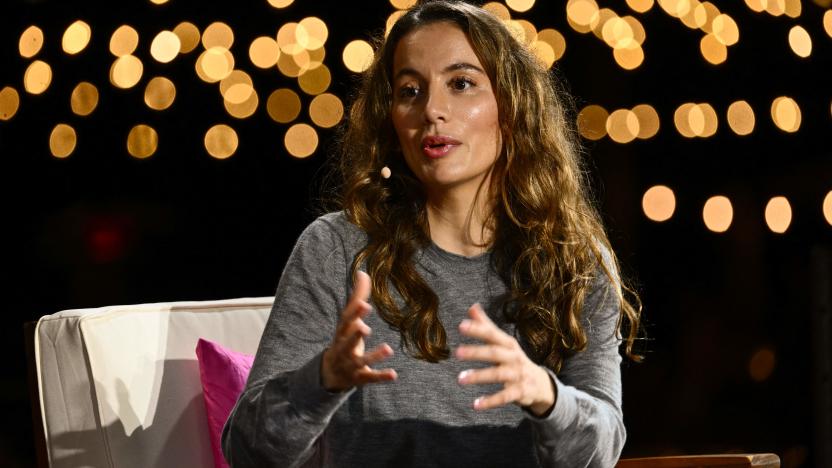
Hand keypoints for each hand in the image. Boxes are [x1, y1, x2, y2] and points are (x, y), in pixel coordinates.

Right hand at [321, 271, 396, 391]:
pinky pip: (371, 377)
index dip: (354, 313)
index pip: (346, 321)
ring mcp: (352, 365)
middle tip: (364, 327)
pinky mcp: (361, 378)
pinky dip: (381, 376)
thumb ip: (357, 297)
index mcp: (342, 332)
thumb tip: (363, 272)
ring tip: (388, 349)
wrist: (331, 373)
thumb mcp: (348, 320)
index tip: (364, 303)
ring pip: (362, 361)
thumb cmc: (344, 339)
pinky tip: (394, 374)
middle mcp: (345, 348)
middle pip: (348, 342)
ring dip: (374, 355)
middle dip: (355, 336)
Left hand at [456, 304, 555, 415]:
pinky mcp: (520, 392)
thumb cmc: (515, 360)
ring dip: (480, 376)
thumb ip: (487, 326)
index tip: (461, 326)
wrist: (541, 384)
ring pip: (499, 374)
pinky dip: (491, 401)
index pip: (492, 334)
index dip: (478, 329)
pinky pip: (505, 397)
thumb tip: (472, 307)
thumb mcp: (503, 343)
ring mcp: (518, 375)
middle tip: (457, 352)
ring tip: (460, 378)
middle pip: (495, 353)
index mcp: (508, 344)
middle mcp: (514, 357)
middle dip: (477, 352)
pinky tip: (475, 404)